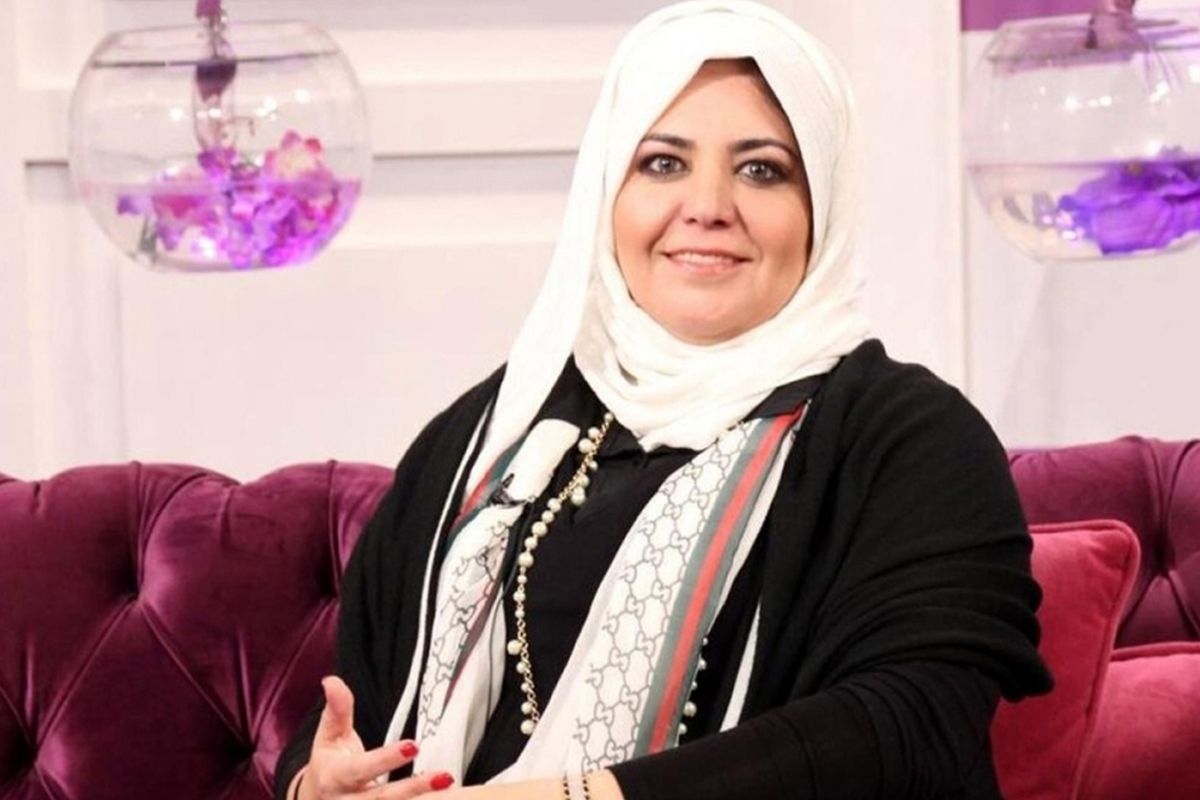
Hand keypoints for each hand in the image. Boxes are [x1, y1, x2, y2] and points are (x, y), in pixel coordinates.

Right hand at [297, 675, 454, 798]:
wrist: (318, 799)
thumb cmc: (329, 763)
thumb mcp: (329, 734)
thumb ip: (337, 709)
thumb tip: (331, 680)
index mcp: (335, 777)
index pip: (362, 768)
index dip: (386, 759)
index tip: (413, 746)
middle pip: (382, 798)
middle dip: (413, 788)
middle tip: (444, 776)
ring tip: (449, 785)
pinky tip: (446, 798)